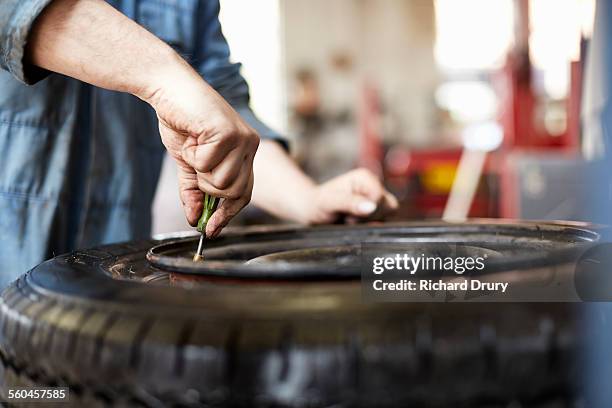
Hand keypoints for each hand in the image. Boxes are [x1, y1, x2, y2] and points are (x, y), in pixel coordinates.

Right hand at [148, 67, 258, 236]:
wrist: (169, 89)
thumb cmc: (181, 121)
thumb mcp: (189, 162)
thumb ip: (194, 191)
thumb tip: (194, 220)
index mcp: (246, 152)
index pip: (243, 193)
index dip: (227, 214)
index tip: (211, 230)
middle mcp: (250, 145)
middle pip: (233, 193)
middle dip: (208, 188)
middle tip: (194, 165)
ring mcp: (242, 139)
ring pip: (222, 183)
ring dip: (199, 170)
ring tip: (194, 146)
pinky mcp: (229, 133)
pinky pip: (208, 166)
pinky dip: (193, 156)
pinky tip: (193, 137)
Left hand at [305, 168, 398, 223]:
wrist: (313, 211)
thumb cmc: (318, 204)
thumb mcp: (329, 202)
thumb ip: (349, 203)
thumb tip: (371, 207)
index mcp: (365, 177)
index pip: (379, 197)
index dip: (367, 211)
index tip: (349, 214)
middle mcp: (373, 185)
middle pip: (387, 206)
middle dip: (368, 217)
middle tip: (348, 218)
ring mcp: (376, 198)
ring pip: (388, 215)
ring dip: (369, 222)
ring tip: (351, 220)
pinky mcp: (377, 210)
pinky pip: (385, 221)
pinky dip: (371, 226)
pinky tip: (356, 223)